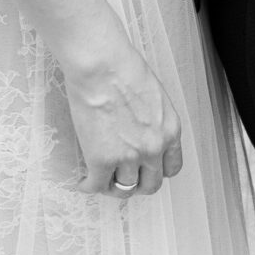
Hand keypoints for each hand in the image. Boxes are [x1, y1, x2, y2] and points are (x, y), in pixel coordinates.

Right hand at [64, 24, 182, 198]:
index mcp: (170, 131)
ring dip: (113, 187)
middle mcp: (154, 148)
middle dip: (138, 184)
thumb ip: (153, 120)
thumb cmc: (124, 69)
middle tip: (123, 178)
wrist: (102, 65)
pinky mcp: (101, 159)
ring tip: (101, 180)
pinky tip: (82, 182)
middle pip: (151, 184)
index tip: (145, 169)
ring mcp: (128, 157)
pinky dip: (88, 186)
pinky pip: (96, 185)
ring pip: (125, 189)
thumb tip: (139, 129)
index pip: (172, 167)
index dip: (156, 171)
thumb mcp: (154, 97)